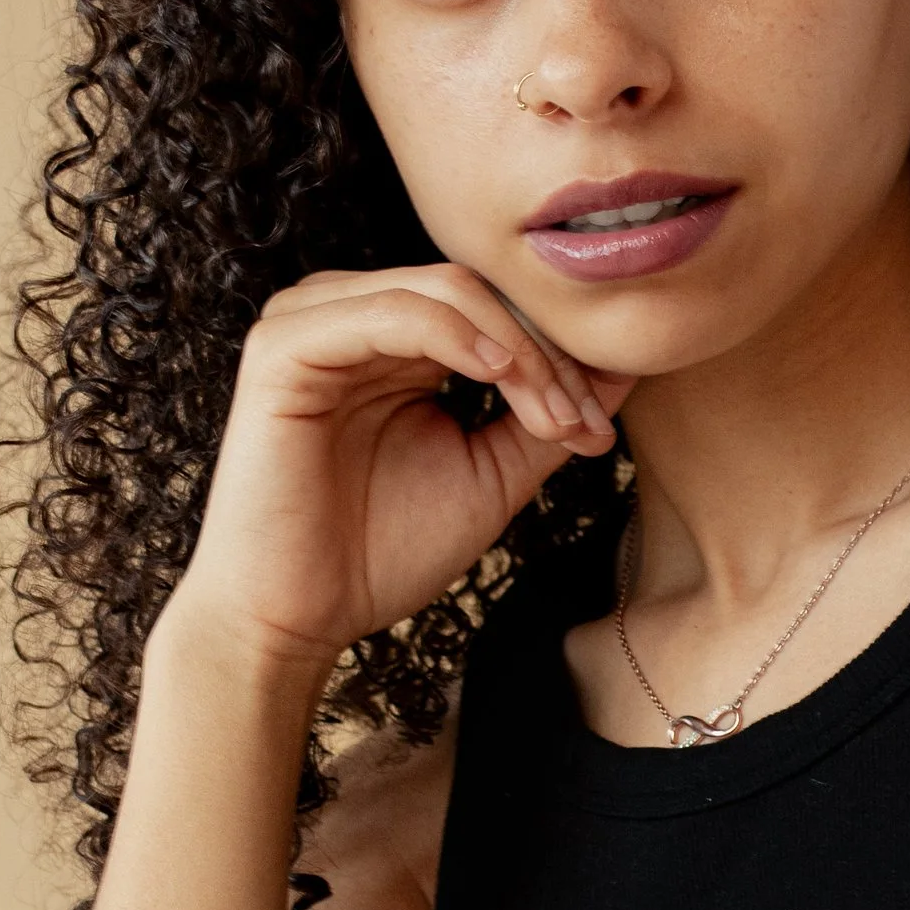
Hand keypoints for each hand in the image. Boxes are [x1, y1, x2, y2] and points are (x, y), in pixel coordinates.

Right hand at [167, 262, 629, 669]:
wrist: (297, 618)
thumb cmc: (380, 552)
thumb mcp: (490, 475)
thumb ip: (546, 418)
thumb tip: (626, 367)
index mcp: (391, 338)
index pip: (494, 309)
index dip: (558, 355)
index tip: (600, 428)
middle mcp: (350, 316)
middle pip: (478, 292)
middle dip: (545, 354)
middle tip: (584, 424)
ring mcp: (313, 323)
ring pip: (443, 291)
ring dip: (515, 348)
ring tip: (552, 414)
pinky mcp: (284, 347)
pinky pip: (387, 311)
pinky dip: (455, 335)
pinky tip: (499, 376)